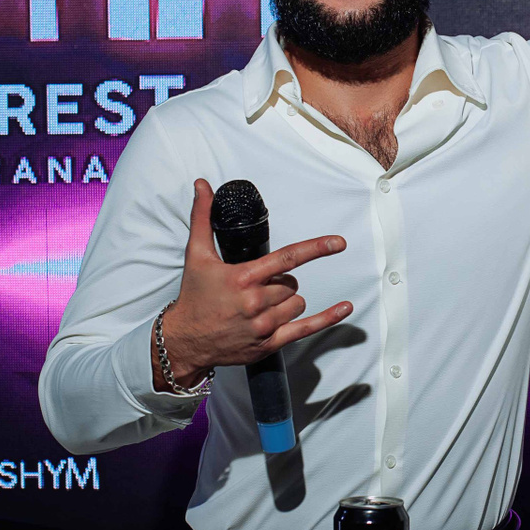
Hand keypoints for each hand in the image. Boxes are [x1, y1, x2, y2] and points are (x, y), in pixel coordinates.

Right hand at [153, 179, 353, 390]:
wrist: (185, 340)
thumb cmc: (194, 297)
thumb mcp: (196, 255)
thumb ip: (202, 218)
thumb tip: (202, 186)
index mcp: (243, 277)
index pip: (288, 258)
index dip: (316, 248)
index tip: (338, 242)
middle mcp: (256, 301)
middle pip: (292, 283)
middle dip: (281, 282)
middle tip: (257, 287)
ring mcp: (264, 325)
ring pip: (297, 303)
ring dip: (288, 301)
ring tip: (262, 305)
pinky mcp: (269, 343)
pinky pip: (306, 329)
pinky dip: (327, 318)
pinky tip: (344, 308)